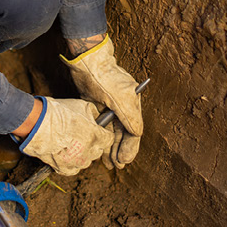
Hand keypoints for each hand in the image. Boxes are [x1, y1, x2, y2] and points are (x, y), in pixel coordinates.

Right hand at [21, 97, 112, 174]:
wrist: (37, 124)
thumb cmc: (58, 113)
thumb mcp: (81, 106)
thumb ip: (94, 114)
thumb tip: (97, 118)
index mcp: (96, 136)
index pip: (109, 139)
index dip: (104, 133)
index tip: (99, 130)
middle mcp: (89, 151)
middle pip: (98, 150)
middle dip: (93, 143)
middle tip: (82, 134)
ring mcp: (77, 162)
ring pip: (86, 160)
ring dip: (82, 153)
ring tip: (70, 143)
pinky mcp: (64, 168)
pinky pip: (73, 168)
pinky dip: (71, 162)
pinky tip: (64, 152)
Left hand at [62, 34, 142, 167]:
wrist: (88, 61)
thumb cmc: (105, 77)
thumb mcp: (120, 98)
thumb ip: (130, 117)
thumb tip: (138, 134)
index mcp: (132, 106)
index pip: (133, 132)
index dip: (129, 147)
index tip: (123, 161)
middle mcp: (123, 108)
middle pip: (124, 134)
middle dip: (120, 150)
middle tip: (117, 166)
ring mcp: (111, 107)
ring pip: (113, 132)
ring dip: (111, 147)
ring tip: (109, 163)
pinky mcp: (98, 105)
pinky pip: (102, 126)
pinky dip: (102, 137)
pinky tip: (99, 148)